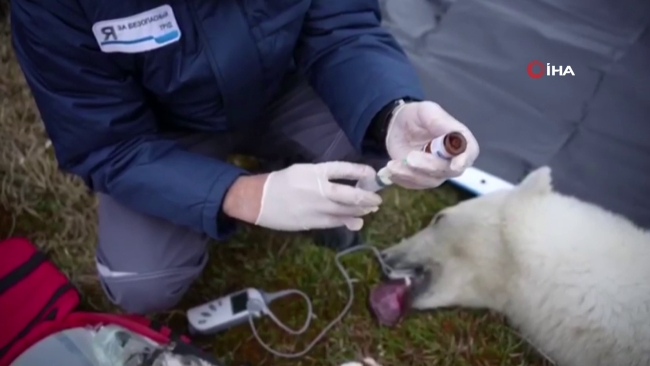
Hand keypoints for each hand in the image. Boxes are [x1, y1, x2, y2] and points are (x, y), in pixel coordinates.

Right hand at [223, 162, 382, 230]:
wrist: (259, 199)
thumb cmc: (282, 182)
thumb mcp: (303, 171)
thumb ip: (325, 177)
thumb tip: (348, 183)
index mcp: (315, 171)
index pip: (344, 168)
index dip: (361, 171)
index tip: (372, 173)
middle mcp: (318, 188)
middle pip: (350, 194)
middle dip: (367, 197)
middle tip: (377, 199)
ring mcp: (316, 207)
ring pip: (345, 210)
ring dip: (360, 211)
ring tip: (370, 209)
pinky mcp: (311, 221)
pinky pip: (335, 222)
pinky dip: (348, 221)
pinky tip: (356, 221)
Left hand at [384, 101, 478, 188]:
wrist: (395, 126)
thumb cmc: (415, 116)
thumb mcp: (426, 111)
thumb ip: (440, 121)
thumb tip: (454, 135)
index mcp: (458, 139)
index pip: (470, 152)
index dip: (464, 160)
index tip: (455, 165)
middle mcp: (451, 159)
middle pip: (448, 170)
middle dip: (429, 166)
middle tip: (409, 157)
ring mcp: (436, 172)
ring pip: (430, 180)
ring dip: (410, 174)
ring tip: (392, 165)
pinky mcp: (421, 179)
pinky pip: (415, 185)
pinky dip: (402, 178)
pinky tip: (391, 170)